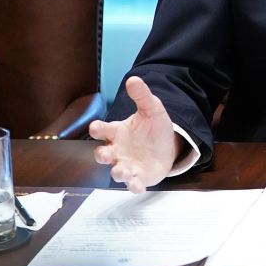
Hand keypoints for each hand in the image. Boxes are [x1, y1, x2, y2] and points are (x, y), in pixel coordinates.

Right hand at [89, 76, 182, 192]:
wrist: (169, 145)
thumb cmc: (153, 128)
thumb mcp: (152, 109)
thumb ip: (142, 96)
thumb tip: (133, 79)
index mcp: (117, 132)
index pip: (101, 130)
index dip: (97, 129)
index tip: (97, 127)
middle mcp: (117, 150)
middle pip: (102, 154)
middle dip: (102, 155)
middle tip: (105, 154)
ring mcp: (127, 165)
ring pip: (116, 171)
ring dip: (118, 172)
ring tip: (122, 171)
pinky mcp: (139, 177)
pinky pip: (133, 184)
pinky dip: (134, 186)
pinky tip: (137, 185)